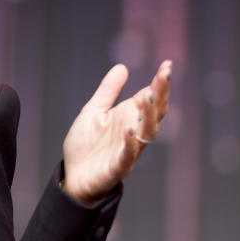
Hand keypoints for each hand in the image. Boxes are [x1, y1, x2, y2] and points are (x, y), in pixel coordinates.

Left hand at [62, 60, 172, 204]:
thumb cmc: (86, 144)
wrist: (73, 175)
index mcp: (130, 117)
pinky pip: (127, 156)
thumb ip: (108, 91)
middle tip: (163, 77)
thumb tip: (122, 67)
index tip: (166, 66)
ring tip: (148, 98)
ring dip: (148, 117)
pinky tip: (129, 131)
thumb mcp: (94, 111)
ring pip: (145, 134)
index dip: (160, 84)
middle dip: (159, 96)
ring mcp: (127, 150)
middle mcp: (134, 133)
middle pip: (154, 114)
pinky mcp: (117, 167)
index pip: (151, 98)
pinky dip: (130, 144)